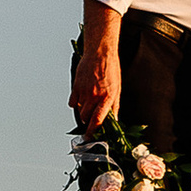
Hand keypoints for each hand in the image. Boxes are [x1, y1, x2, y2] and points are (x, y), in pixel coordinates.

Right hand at [71, 4, 121, 131]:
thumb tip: (113, 120)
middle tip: (91, 119)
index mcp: (107, 97)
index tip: (89, 137)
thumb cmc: (110, 69)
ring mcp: (84, 91)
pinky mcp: (76, 86)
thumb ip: (114, 106)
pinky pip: (73, 101)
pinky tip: (82, 98)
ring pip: (79, 110)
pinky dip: (76, 103)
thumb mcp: (117, 89)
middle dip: (87, 121)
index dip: (93, 131)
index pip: (98, 119)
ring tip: (89, 103)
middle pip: (86, 117)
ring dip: (83, 111)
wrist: (100, 53)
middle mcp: (94, 95)